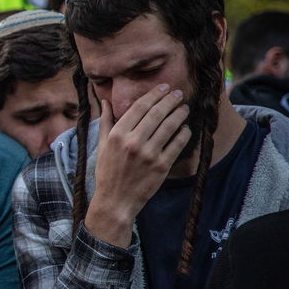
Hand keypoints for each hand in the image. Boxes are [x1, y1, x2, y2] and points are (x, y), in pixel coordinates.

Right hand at [85, 85, 190, 246]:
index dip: (153, 95)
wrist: (115, 201)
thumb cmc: (107, 172)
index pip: (138, 107)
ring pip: (169, 126)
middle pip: (156, 113)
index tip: (163, 88)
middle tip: (178, 93)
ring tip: (184, 107)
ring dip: (179, 114)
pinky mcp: (161, 166)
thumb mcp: (102, 146)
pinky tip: (185, 128)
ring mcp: (148, 154)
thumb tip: (104, 101)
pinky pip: (177, 144)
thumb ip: (105, 122)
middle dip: (170, 100)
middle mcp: (132, 142)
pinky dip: (183, 133)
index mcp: (117, 135)